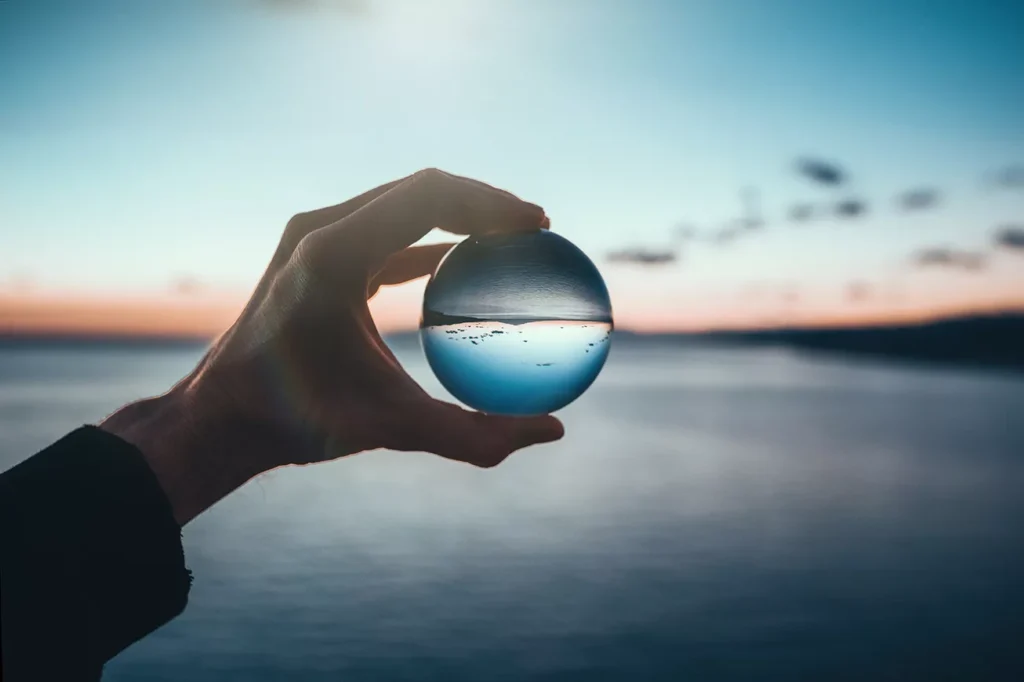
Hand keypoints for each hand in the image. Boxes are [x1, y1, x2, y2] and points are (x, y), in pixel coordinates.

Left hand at [101, 169, 563, 523]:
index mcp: (334, 253)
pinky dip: (424, 242)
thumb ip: (475, 436)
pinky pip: (381, 233)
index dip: (492, 201)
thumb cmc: (297, 421)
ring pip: (399, 204)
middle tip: (534, 228)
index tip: (538, 224)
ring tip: (506, 238)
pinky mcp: (309, 257)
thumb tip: (551, 432)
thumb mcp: (394, 429)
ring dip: (454, 215)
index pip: (431, 195)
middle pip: (420, 189)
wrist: (219, 417)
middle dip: (482, 201)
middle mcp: (319, 231)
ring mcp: (310, 239)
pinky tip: (458, 265)